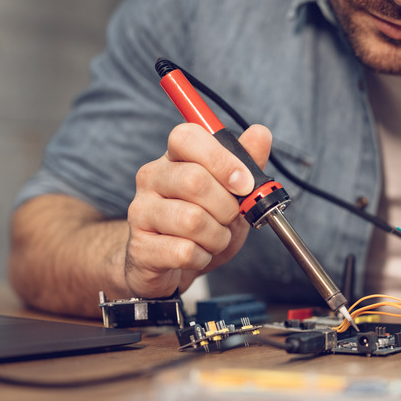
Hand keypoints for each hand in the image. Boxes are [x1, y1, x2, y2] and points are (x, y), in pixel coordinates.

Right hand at [125, 123, 271, 297]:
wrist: (174, 267)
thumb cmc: (206, 223)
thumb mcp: (233, 193)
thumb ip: (248, 163)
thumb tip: (260, 133)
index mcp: (174, 158)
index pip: (187, 138)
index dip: (222, 160)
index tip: (244, 183)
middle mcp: (152, 179)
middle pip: (194, 180)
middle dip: (227, 206)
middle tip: (230, 218)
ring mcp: (140, 212)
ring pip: (192, 220)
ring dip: (217, 236)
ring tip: (214, 239)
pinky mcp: (140, 248)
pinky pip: (184, 252)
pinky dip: (203, 257)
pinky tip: (198, 255)